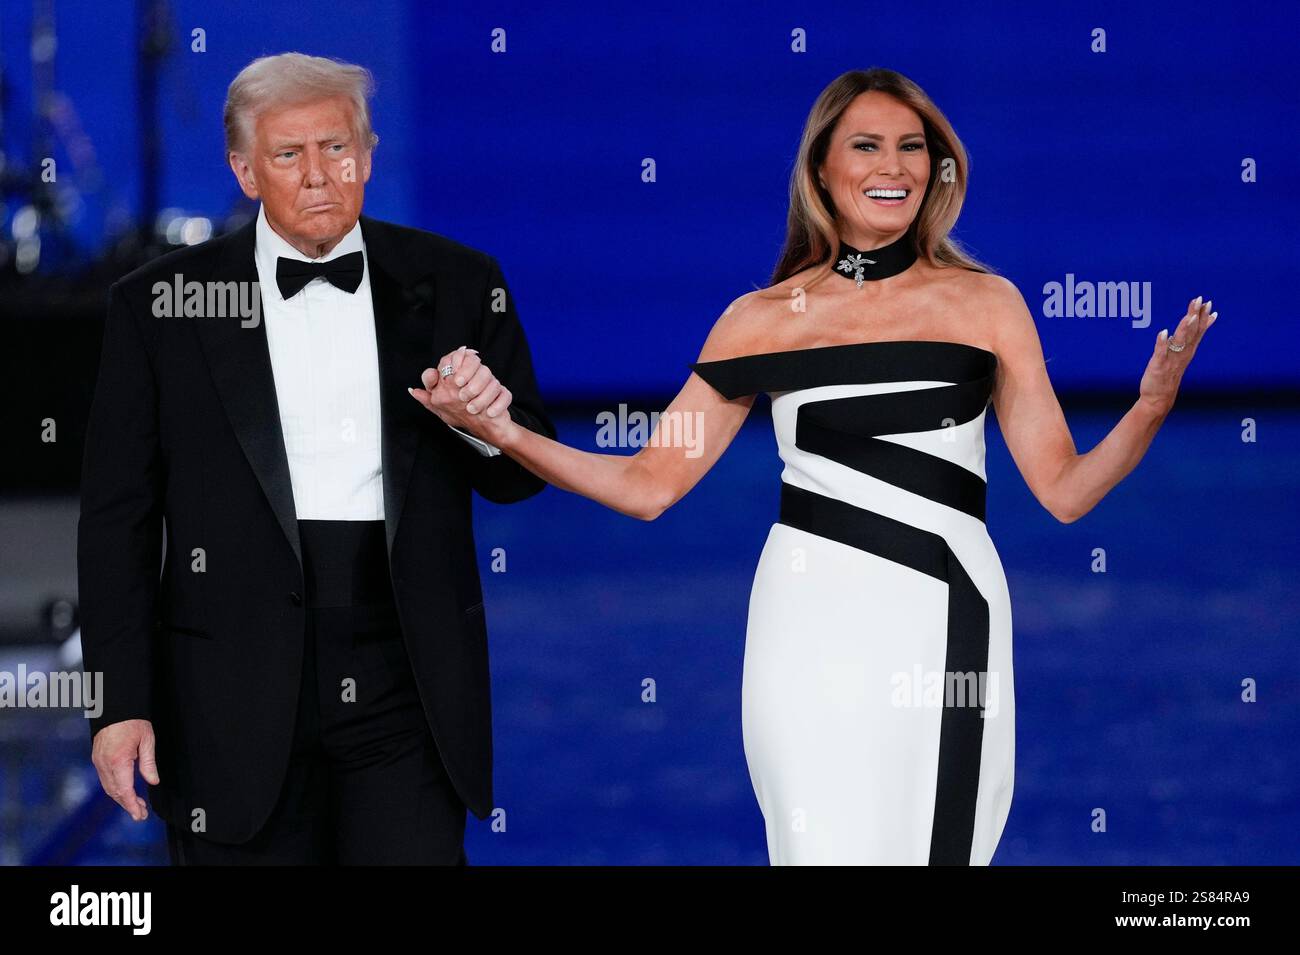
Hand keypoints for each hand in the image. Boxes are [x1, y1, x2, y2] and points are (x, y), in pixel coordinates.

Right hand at [91, 718, 159, 821]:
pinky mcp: (97, 759)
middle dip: (127, 805)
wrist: (115, 708)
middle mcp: (104, 764)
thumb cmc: (133, 721)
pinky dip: (115, 789)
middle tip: (140, 814)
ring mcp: (98, 762)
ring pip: (108, 787)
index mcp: (118, 760)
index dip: (132, 805)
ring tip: (136, 805)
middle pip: (115, 792)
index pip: (124, 790)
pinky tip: (125, 792)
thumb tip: (153, 782)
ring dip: (121, 798)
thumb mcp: (147, 740)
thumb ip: (148, 763)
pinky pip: (105, 779)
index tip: (139, 814)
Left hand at [409, 345, 519, 447]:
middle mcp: (476, 377)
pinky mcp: (503, 395)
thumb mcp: (440, 407)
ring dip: (483, 396)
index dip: (456, 364)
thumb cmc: (460, 414)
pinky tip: (489, 413)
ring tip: (473, 409)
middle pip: (477, 365)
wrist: (483, 428)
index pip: (456, 358)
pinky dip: (497, 405)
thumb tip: (413, 391)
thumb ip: (427, 398)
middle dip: (470, 381)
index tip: (455, 381)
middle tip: (463, 396)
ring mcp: (491, 385)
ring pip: (491, 379)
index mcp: (459, 375)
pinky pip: (504, 394)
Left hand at [1139, 295, 1216, 415]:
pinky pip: (1161, 353)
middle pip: (1191, 332)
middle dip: (1196, 316)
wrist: (1160, 398)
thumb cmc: (1170, 374)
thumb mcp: (1182, 356)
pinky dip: (1162, 342)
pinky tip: (1163, 332)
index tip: (1208, 303)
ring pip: (1180, 341)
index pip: (1198, 331)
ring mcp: (1171, 360)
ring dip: (1185, 327)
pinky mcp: (1159, 366)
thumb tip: (1196, 324)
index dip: (1202, 317)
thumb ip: (1189, 340)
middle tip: (1201, 300)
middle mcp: (1182, 354)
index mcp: (1188, 350)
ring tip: (1189, 315)